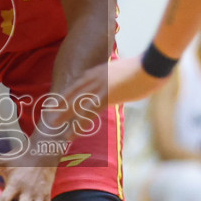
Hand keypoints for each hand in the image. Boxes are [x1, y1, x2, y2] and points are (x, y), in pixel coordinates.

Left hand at [52, 55, 167, 125]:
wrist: (152, 66)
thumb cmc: (144, 69)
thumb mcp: (123, 71)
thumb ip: (114, 78)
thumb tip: (115, 86)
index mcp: (98, 71)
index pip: (77, 84)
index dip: (66, 95)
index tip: (56, 102)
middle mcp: (94, 78)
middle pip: (72, 93)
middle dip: (60, 105)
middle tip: (49, 115)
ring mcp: (99, 87)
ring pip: (75, 104)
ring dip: (64, 115)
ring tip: (53, 125)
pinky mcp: (105, 96)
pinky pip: (87, 114)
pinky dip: (78, 125)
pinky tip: (71, 134)